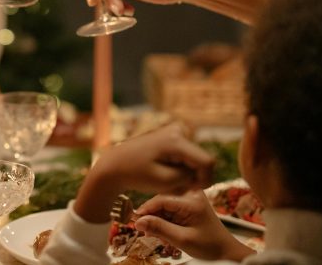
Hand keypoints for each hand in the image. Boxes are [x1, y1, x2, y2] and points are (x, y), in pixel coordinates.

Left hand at [74, 123, 213, 222]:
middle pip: (200, 159)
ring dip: (185, 173)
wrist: (114, 164)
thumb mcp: (164, 182)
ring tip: (167, 182)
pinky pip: (185, 155)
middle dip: (193, 176)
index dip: (204, 180)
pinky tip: (165, 174)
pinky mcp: (171, 136)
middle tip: (175, 188)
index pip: (207, 161)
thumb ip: (188, 178)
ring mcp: (174, 131)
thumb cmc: (135, 174)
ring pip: (193, 159)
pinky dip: (179, 167)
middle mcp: (177, 130)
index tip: (191, 191)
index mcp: (176, 140)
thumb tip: (202, 172)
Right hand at [134, 191, 254, 261]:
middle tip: (145, 231)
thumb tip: (138, 222)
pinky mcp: (189, 202)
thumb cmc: (209, 246)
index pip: (161, 200)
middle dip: (152, 216)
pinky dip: (165, 219)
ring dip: (158, 219)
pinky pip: (170, 208)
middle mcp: (191, 193)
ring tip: (156, 234)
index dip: (146, 210)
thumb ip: (160, 229)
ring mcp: (190, 197)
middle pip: (162, 200)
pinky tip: (164, 231)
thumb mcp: (182, 239)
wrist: (226, 250)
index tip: (134, 221)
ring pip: (164, 204)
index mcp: (191, 200)